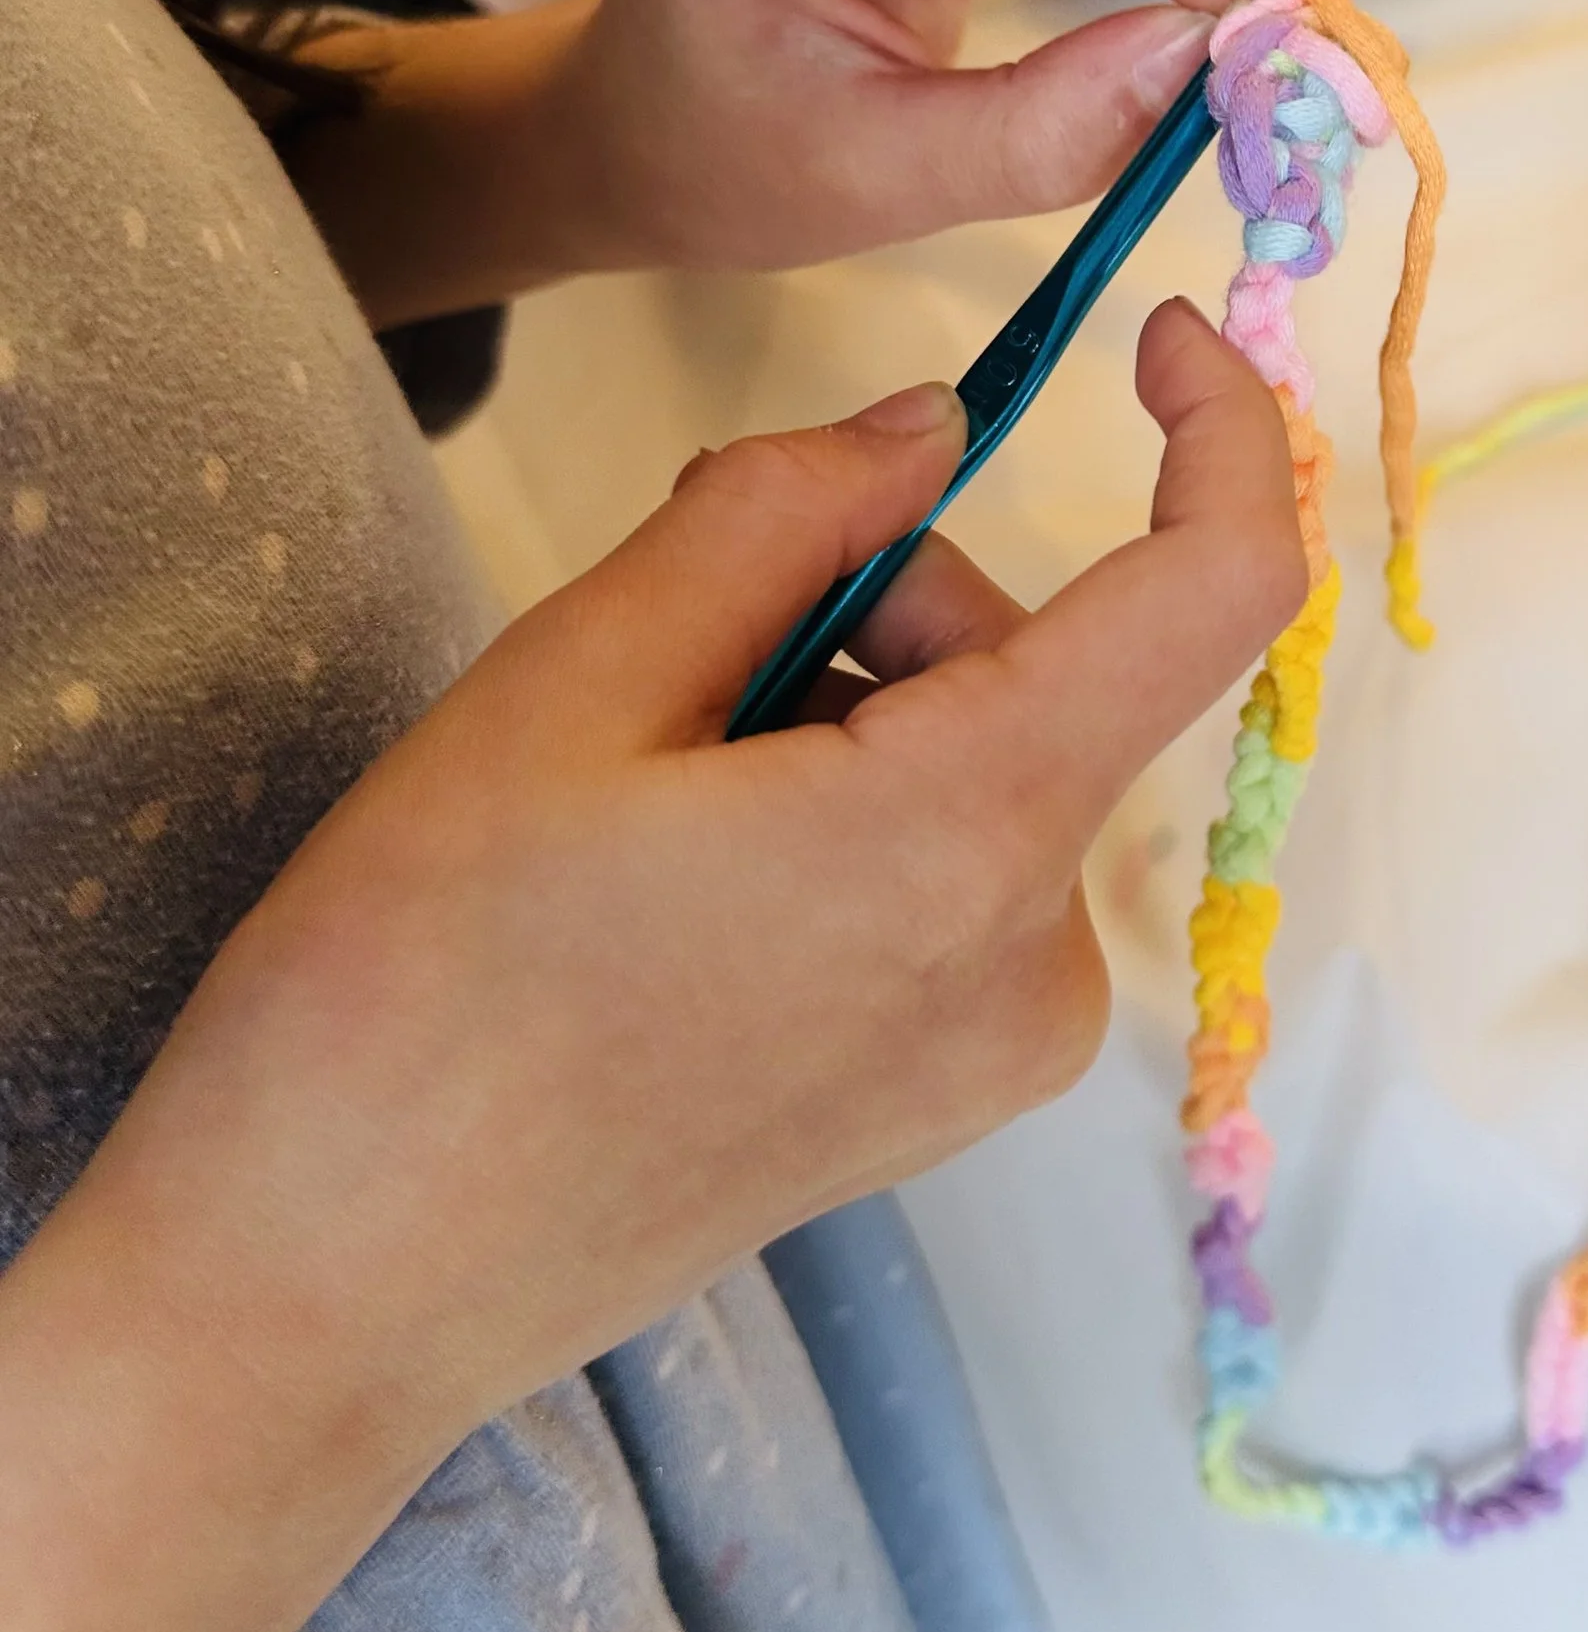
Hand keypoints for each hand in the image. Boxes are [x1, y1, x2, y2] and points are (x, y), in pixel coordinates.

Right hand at [0, 301, 1301, 1631]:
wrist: (318, 1301)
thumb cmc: (413, 983)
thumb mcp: (570, 684)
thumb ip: (779, 519)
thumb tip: (930, 427)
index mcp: (971, 838)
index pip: (1219, 594)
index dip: (1224, 435)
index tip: (1152, 330)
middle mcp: (1040, 955)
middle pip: (1047, 669)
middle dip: (885, 597)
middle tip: (672, 632)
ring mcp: (1005, 1046)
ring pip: (994, 765)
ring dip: (851, 709)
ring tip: (640, 790)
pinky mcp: (948, 1099)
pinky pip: (961, 874)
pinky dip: (860, 811)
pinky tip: (683, 875)